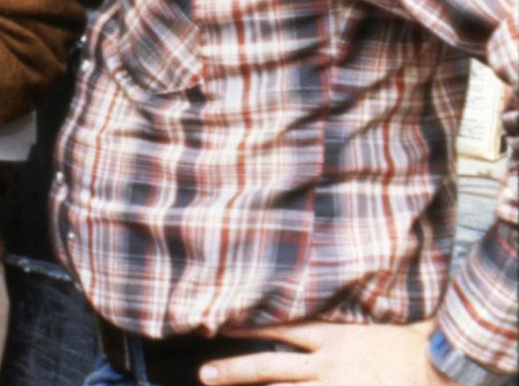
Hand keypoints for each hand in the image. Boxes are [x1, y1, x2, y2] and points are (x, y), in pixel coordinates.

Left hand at [202, 321, 453, 384]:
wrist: (446, 369)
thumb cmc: (421, 342)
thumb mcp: (386, 317)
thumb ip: (360, 307)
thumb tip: (350, 277)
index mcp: (335, 338)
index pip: (281, 329)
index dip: (250, 327)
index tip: (223, 324)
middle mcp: (329, 365)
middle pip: (270, 368)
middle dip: (235, 371)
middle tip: (204, 374)